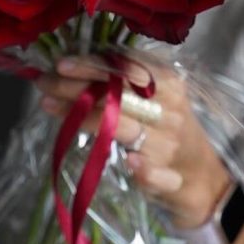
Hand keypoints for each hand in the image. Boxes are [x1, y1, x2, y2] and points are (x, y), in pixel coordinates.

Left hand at [36, 55, 231, 227]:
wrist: (199, 177)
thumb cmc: (165, 128)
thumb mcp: (151, 99)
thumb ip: (120, 82)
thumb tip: (72, 66)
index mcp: (167, 84)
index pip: (127, 69)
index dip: (93, 65)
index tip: (61, 63)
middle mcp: (169, 110)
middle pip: (118, 95)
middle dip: (77, 88)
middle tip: (43, 82)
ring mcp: (170, 145)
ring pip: (125, 129)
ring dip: (86, 119)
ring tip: (49, 105)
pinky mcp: (170, 179)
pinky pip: (155, 173)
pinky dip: (143, 168)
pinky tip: (130, 162)